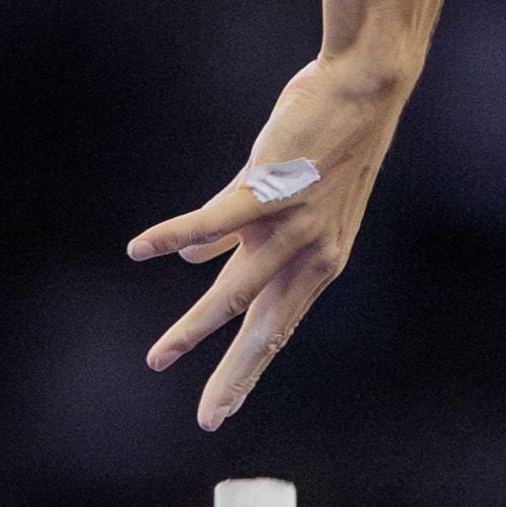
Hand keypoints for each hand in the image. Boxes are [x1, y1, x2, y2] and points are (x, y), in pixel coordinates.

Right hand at [129, 54, 406, 428]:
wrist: (363, 88)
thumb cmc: (326, 135)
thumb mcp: (291, 198)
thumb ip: (246, 233)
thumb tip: (199, 256)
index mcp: (319, 259)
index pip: (280, 328)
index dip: (250, 369)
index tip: (222, 409)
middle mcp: (312, 253)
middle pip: (264, 329)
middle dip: (234, 377)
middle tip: (208, 419)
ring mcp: (291, 223)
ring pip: (236, 291)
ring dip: (195, 328)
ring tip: (158, 357)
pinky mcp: (269, 187)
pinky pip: (212, 221)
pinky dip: (174, 235)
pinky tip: (142, 248)